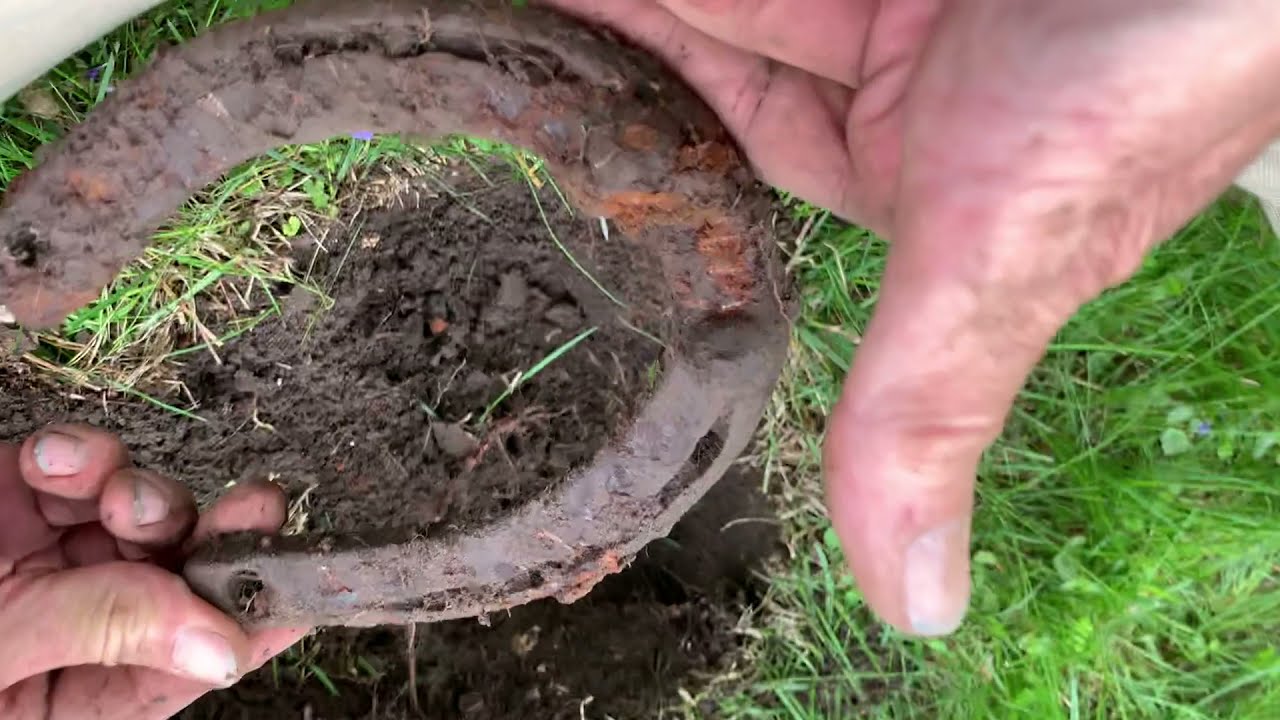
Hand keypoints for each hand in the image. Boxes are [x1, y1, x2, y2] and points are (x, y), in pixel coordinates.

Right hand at [0, 425, 308, 718]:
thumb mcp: (1, 653)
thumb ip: (100, 629)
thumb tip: (221, 647)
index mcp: (75, 693)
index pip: (186, 665)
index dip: (252, 623)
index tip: (303, 584)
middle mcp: (78, 622)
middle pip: (184, 577)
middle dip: (223, 538)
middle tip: (255, 506)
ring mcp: (54, 554)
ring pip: (148, 512)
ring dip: (149, 495)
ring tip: (119, 497)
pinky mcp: (24, 494)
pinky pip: (82, 464)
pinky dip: (83, 453)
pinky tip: (56, 461)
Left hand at [543, 0, 1279, 634]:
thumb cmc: (1150, 78)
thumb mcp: (1007, 257)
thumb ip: (929, 408)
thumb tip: (915, 606)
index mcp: (916, 187)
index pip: (742, 180)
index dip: (643, 168)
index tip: (537, 152)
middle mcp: (892, 87)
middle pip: (703, 73)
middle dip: (606, 71)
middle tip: (485, 61)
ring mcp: (882, 3)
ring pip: (719, 11)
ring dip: (621, 22)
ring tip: (495, 24)